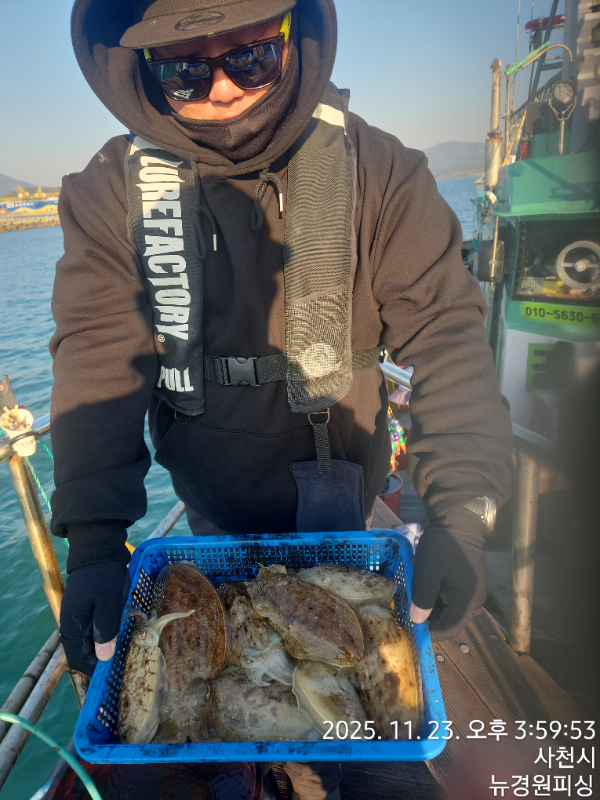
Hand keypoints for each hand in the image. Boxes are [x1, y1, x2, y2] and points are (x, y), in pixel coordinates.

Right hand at [60, 561, 129, 675]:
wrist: (98, 547)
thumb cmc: (104, 575)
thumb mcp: (109, 603)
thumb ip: (106, 630)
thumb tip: (103, 658)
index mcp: (73, 624)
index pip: (78, 658)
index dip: (93, 668)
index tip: (111, 673)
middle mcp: (71, 622)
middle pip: (81, 651)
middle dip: (97, 660)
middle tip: (118, 664)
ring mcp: (77, 613)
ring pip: (86, 640)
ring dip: (100, 647)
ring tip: (120, 651)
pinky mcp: (85, 606)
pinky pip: (91, 628)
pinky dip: (102, 635)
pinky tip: (116, 634)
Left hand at [409, 523, 485, 641]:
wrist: (460, 521)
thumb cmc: (443, 546)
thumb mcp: (428, 571)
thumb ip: (423, 598)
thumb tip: (417, 621)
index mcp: (468, 600)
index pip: (450, 629)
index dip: (431, 634)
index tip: (411, 630)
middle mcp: (475, 601)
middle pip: (451, 622)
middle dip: (430, 623)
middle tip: (408, 618)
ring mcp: (473, 592)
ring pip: (451, 612)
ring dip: (432, 611)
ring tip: (412, 606)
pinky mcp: (468, 584)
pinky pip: (453, 600)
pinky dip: (438, 601)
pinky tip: (423, 594)